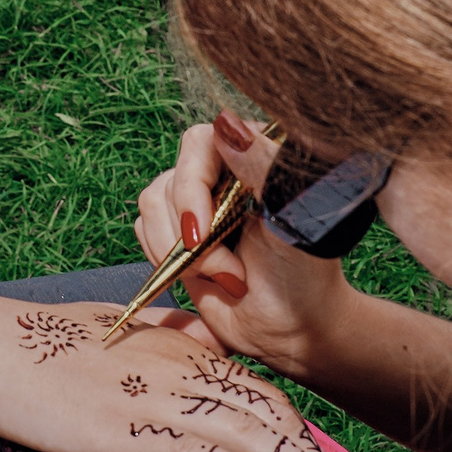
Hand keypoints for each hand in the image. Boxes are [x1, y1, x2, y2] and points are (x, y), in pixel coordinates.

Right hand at [0, 303, 380, 451]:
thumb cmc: (37, 341)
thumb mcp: (112, 328)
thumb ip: (160, 335)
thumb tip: (197, 337)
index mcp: (177, 349)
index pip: (260, 391)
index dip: (305, 433)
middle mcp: (178, 370)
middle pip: (271, 416)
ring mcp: (153, 399)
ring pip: (247, 433)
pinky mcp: (124, 428)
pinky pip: (193, 449)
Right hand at [134, 119, 360, 383]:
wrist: (295, 327)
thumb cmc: (307, 272)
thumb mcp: (292, 218)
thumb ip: (263, 166)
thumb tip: (227, 124)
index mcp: (252, 156)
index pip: (200, 143)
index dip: (191, 187)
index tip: (200, 234)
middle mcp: (219, 172)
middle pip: (169, 181)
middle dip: (191, 238)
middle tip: (230, 272)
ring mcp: (195, 203)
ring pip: (151, 207)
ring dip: (181, 255)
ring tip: (228, 277)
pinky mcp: (175, 233)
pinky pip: (144, 231)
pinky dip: (167, 261)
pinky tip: (209, 279)